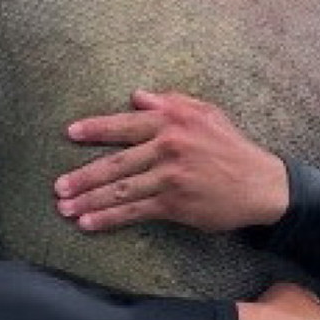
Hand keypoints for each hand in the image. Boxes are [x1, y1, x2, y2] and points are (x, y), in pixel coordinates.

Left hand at [55, 90, 289, 232]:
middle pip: (115, 162)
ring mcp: (170, 177)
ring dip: (88, 200)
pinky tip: (89, 223)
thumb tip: (136, 96)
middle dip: (83, 175)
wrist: (261, 184)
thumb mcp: (206, 113)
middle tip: (58, 186)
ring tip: (65, 208)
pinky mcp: (174, 204)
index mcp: (172, 120)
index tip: (71, 133)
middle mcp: (168, 146)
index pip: (125, 124)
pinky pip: (134, 211)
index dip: (95, 130)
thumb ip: (169, 102)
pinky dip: (109, 218)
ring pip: (120, 189)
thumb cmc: (232, 147)